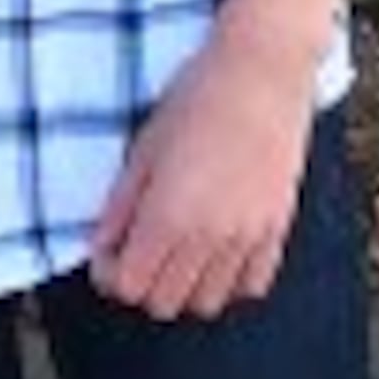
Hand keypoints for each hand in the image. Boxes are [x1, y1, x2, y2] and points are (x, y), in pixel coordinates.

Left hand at [87, 24, 315, 317]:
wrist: (260, 75)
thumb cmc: (192, 100)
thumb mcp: (142, 148)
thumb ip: (120, 205)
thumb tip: (100, 247)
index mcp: (168, 216)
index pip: (130, 286)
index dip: (110, 274)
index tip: (107, 252)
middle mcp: (210, 237)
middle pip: (166, 303)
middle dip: (143, 283)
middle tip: (136, 249)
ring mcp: (249, 238)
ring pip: (209, 303)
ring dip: (185, 286)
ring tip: (174, 250)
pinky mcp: (278, 230)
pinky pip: (251, 285)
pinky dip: (228, 279)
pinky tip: (214, 249)